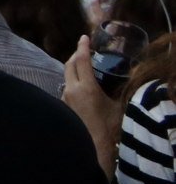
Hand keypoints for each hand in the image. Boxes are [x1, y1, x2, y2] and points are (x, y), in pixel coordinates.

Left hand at [65, 34, 122, 161]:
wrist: (94, 145)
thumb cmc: (109, 127)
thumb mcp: (118, 105)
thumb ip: (115, 90)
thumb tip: (120, 79)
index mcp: (86, 87)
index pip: (82, 60)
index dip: (83, 47)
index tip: (84, 37)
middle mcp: (72, 89)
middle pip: (69, 64)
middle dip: (76, 54)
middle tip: (84, 50)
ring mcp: (65, 97)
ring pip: (67, 75)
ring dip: (73, 68)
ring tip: (84, 67)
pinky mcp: (63, 104)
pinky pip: (66, 87)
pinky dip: (72, 81)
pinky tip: (80, 85)